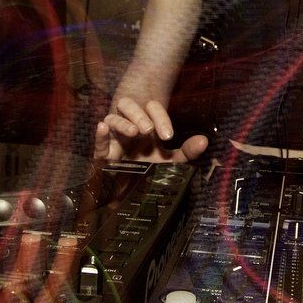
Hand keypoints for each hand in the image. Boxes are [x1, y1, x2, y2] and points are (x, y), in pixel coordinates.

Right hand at [95, 95, 210, 163]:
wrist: (132, 196)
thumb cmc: (149, 172)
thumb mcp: (170, 162)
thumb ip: (187, 151)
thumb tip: (204, 141)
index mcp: (145, 126)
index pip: (152, 109)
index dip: (160, 117)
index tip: (168, 135)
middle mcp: (129, 128)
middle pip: (129, 106)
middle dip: (140, 115)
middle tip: (149, 130)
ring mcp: (115, 139)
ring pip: (113, 119)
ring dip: (123, 123)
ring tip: (134, 131)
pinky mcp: (103, 155)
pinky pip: (98, 142)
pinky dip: (99, 135)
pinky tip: (101, 127)